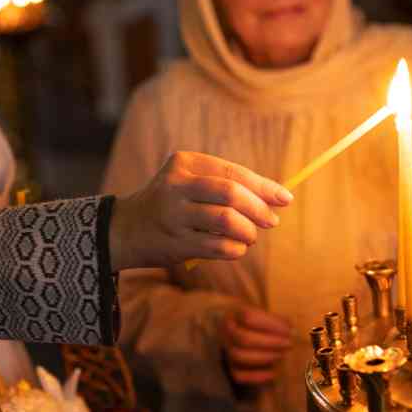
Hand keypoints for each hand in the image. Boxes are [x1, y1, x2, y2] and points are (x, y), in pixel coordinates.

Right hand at [109, 151, 292, 271]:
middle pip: (231, 193)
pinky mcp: (175, 242)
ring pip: (227, 221)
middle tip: (271, 221)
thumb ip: (228, 185)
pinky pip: (218, 246)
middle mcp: (176, 186)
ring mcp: (173, 215)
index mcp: (184, 163)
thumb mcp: (190, 182)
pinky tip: (236, 248)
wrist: (125, 230)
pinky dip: (236, 249)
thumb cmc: (172, 204)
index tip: (285, 198)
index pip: (233, 171)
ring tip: (250, 236)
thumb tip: (277, 197)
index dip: (263, 186)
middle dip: (259, 208)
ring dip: (248, 231)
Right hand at [220, 306, 292, 385]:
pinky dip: (257, 375)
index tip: (290, 328)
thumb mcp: (265, 312)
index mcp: (234, 312)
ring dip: (265, 356)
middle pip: (244, 338)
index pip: (249, 316)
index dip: (271, 324)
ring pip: (239, 356)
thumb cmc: (257, 319)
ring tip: (282, 354)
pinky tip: (273, 372)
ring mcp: (226, 349)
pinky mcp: (230, 366)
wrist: (241, 327)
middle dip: (271, 342)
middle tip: (289, 343)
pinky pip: (239, 375)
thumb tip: (293, 331)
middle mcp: (226, 331)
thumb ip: (277, 320)